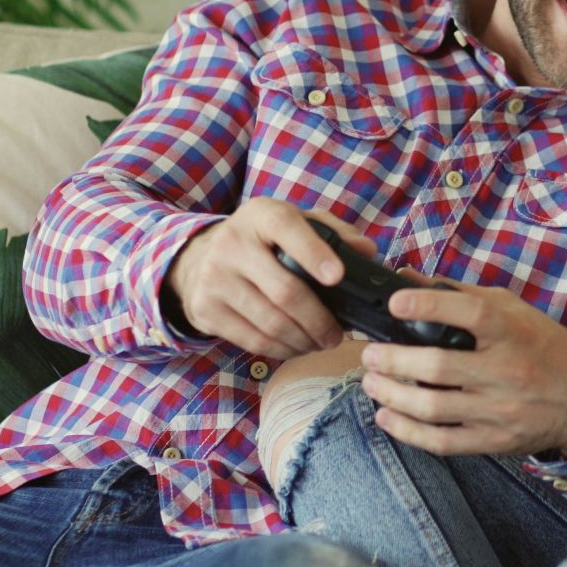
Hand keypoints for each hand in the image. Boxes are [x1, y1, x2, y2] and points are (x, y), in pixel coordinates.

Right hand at [167, 198, 370, 358]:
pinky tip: (296, 347)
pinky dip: (282, 350)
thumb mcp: (293, 224)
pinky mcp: (205, 309)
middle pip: (285, 291)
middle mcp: (232, 243)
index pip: (288, 229)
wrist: (200, 259)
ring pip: (271, 323)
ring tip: (320, 343)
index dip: (314, 254)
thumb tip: (367, 251)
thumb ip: (333, 232)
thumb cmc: (262, 242)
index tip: (338, 277)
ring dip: (304, 340)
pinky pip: (253, 341)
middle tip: (338, 334)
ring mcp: (214, 278)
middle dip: (319, 320)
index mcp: (260, 215)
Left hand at [357, 278, 566, 456]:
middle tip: (369, 354)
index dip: (428, 306)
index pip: (469, 313)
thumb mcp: (512, 309)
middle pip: (438, 367)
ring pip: (432, 408)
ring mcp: (499, 410)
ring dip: (391, 394)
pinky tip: (387, 416)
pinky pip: (442, 441)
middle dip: (392, 360)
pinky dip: (407, 431)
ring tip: (370, 382)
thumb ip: (460, 295)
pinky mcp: (493, 440)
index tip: (395, 303)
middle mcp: (506, 371)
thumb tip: (406, 279)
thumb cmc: (542, 346)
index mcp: (512, 332)